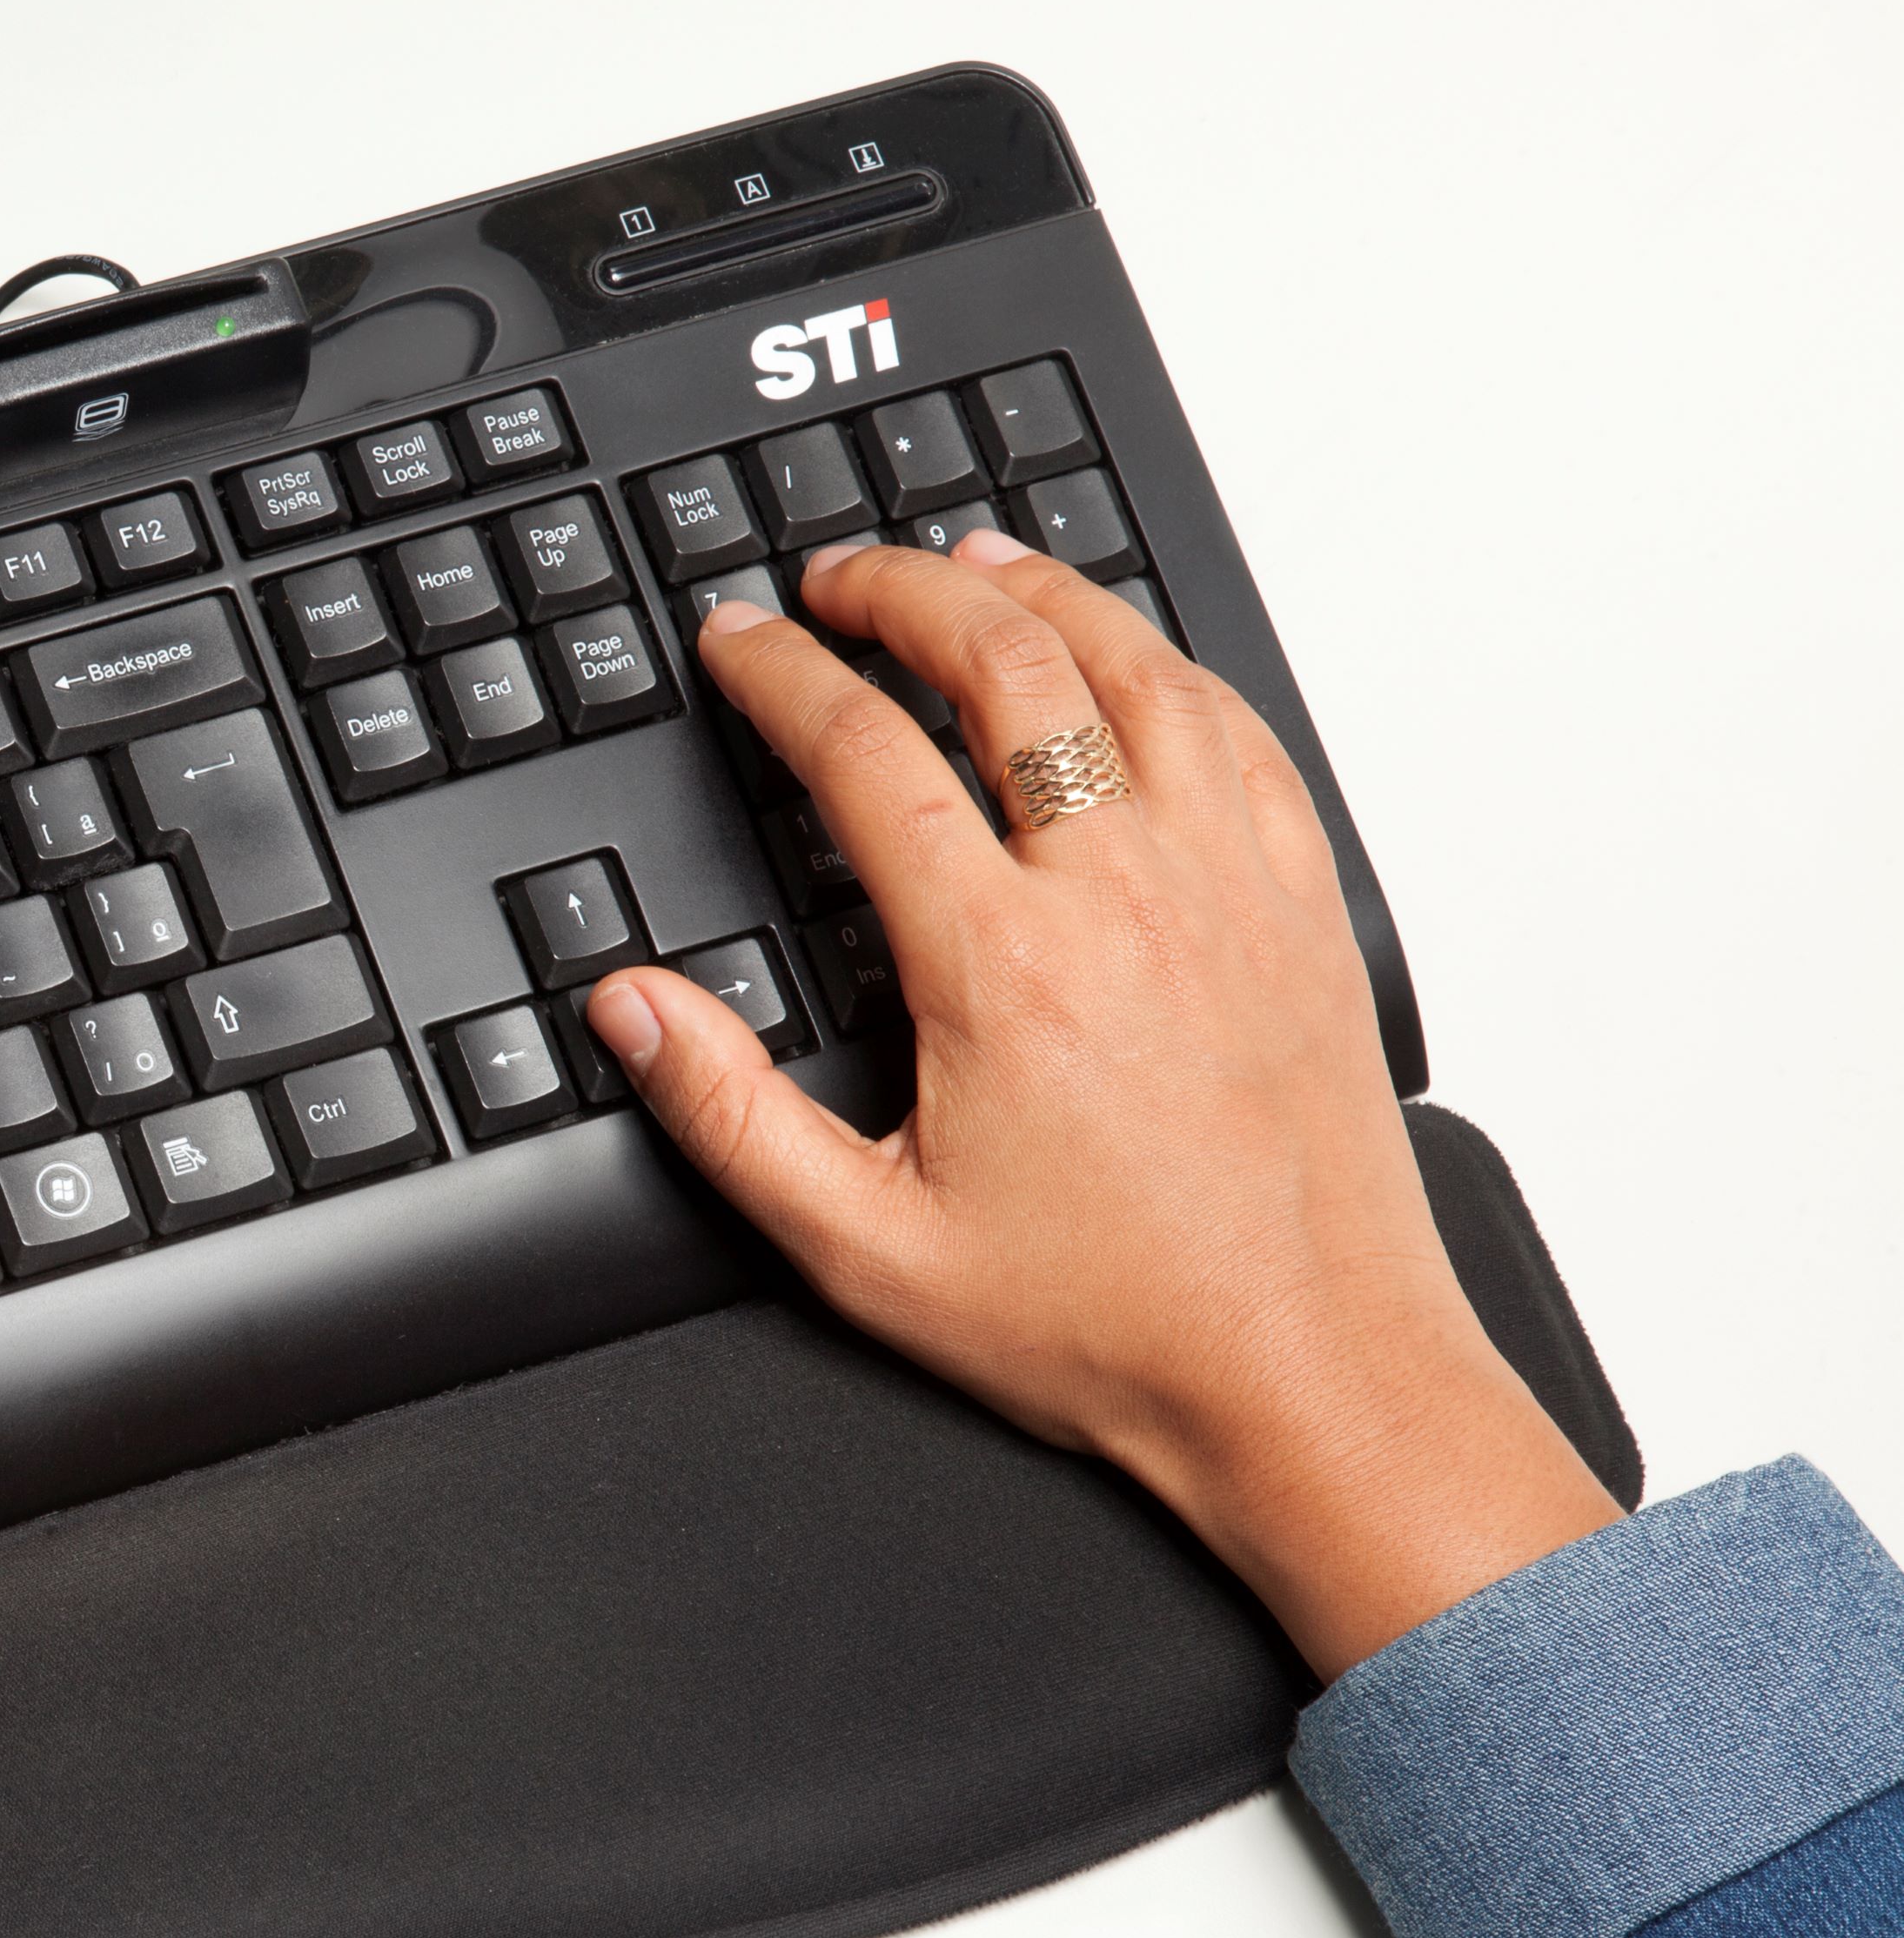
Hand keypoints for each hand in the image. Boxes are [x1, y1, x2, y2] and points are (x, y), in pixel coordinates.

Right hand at [590, 531, 1616, 1677]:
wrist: (1310, 1374)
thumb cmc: (1112, 1324)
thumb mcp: (866, 1249)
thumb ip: (728, 1113)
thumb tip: (628, 1007)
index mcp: (1003, 966)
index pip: (866, 752)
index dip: (783, 674)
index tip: (740, 641)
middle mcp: (1125, 895)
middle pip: (1006, 661)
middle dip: (902, 589)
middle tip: (837, 576)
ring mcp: (1230, 886)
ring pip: (1135, 665)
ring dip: (1042, 592)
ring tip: (973, 563)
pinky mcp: (1304, 907)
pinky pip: (1239, 730)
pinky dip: (1167, 663)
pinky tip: (1129, 656)